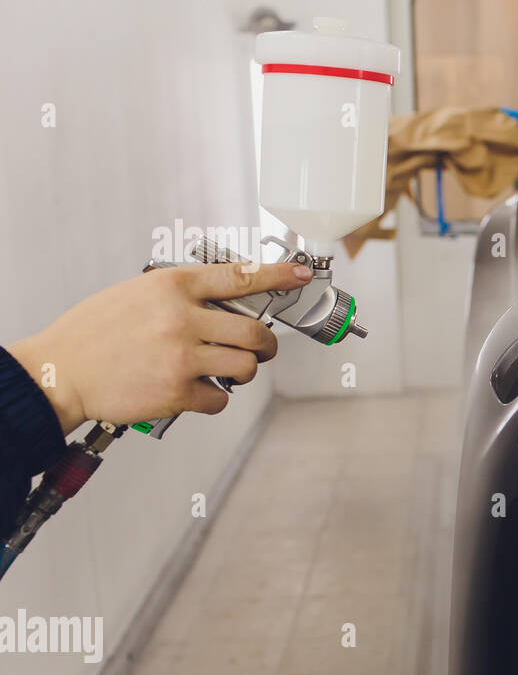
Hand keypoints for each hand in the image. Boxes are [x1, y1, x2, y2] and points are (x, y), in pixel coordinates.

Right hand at [7, 259, 313, 433]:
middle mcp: (181, 318)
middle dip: (266, 344)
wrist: (60, 371)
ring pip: (246, 366)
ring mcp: (181, 356)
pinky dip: (214, 399)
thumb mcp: (136, 293)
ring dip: (244, 371)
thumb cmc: (95, 332)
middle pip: (254, 331)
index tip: (300, 276)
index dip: (277, 275)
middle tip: (261, 348)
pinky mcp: (177, 391)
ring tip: (225, 371)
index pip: (239, 276)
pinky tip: (194, 392)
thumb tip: (224, 303)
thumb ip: (181, 295)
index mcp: (172, 286)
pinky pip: (220, 399)